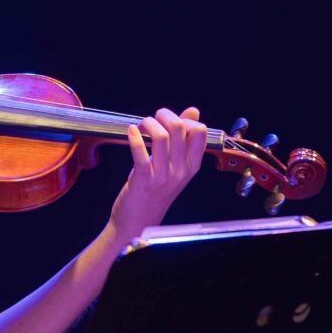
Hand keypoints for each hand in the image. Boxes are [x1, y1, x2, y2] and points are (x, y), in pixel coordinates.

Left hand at [109, 106, 205, 242]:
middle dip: (164, 115)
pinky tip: (130, 131)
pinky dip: (134, 137)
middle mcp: (181, 170)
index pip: (200, 132)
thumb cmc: (155, 191)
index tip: (171, 121)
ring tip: (141, 126)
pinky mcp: (144, 180)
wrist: (138, 221)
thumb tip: (193, 111)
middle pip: (179, 128)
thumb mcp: (174, 165)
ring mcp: (164, 176)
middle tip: (153, 119)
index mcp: (192, 165)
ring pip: (162, 136)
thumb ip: (183, 138)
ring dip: (148, 123)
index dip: (185, 119)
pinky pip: (140, 153)